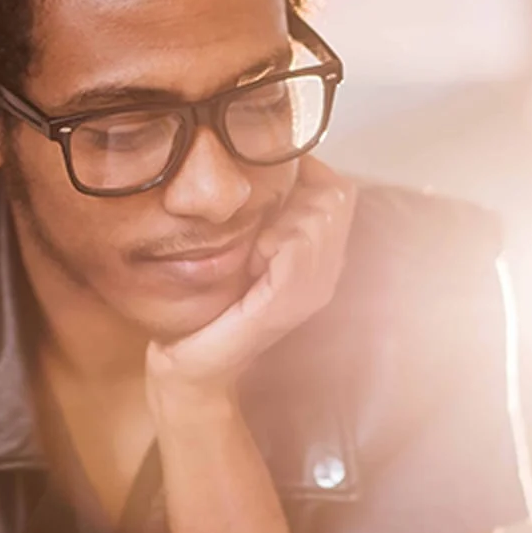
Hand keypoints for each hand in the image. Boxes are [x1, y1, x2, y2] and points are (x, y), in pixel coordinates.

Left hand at [146, 156, 355, 403]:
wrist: (190, 370)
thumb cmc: (209, 309)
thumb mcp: (243, 249)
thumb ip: (265, 215)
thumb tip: (268, 162)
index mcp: (320, 259)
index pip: (340, 190)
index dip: (305, 174)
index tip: (267, 191)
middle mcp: (327, 275)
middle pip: (337, 194)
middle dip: (295, 192)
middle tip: (258, 226)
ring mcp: (314, 291)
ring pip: (321, 213)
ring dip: (282, 217)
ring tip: (255, 247)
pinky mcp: (287, 304)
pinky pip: (298, 246)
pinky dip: (275, 240)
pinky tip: (255, 258)